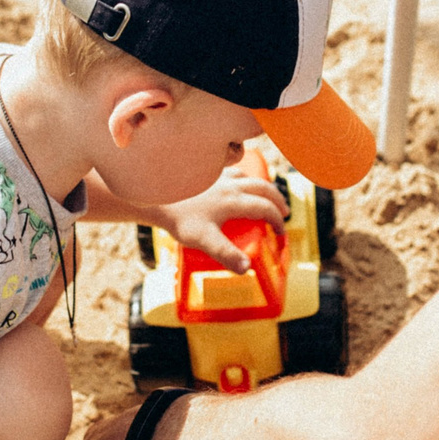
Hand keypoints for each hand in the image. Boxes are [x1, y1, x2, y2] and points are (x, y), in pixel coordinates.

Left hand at [155, 169, 286, 271]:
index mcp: (234, 200)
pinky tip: (235, 183)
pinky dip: (241, 177)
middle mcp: (230, 184)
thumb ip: (226, 254)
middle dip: (277, 200)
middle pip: (263, 188)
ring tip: (263, 197)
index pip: (266, 208)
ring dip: (261, 187)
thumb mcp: (204, 240)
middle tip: (283, 212)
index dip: (277, 221)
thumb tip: (247, 269)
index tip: (280, 233)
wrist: (155, 197)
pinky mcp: (206, 173)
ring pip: (248, 176)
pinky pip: (231, 171)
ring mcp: (218, 176)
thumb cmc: (179, 219)